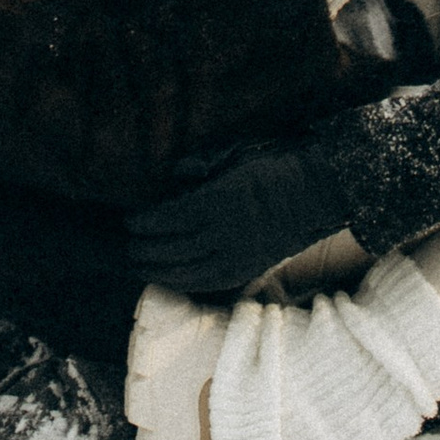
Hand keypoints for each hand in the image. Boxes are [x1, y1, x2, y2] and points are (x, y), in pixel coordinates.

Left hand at [129, 138, 350, 297]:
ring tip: (138, 265)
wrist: (312, 195)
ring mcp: (238, 255)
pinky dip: (182, 282)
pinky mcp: (246, 270)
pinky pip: (207, 283)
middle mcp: (228, 232)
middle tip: (126, 247)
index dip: (146, 222)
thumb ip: (202, 166)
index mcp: (222, 200)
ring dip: (158, 270)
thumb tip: (174, 176)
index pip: (171, 218)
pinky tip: (167, 278)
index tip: (129, 221)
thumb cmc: (269, 170)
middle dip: (145, 250)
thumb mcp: (235, 157)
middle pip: (175, 248)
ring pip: (188, 271)